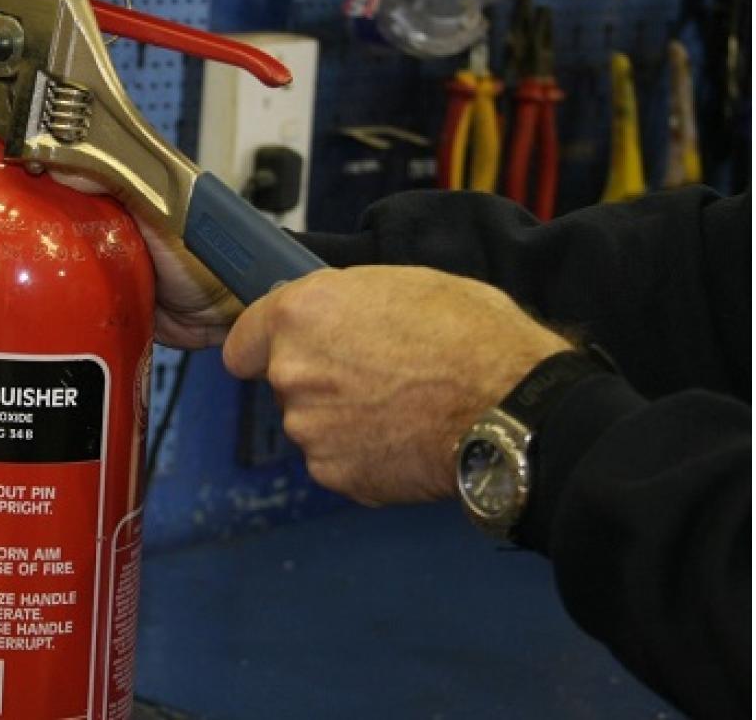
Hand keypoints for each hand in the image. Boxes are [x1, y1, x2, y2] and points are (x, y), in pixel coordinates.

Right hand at [0, 121, 242, 348]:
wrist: (235, 310)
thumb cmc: (212, 249)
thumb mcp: (158, 203)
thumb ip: (111, 177)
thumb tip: (47, 152)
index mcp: (92, 164)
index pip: (11, 142)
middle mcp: (74, 198)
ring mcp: (70, 245)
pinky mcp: (73, 290)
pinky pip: (18, 284)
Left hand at [223, 266, 570, 505]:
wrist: (513, 408)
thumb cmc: (471, 336)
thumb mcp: (403, 283)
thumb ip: (343, 301)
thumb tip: (325, 313)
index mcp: (301, 315)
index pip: (242, 340)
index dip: (264, 345)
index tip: (280, 351)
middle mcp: (292, 372)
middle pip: (283, 381)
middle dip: (318, 379)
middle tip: (374, 373)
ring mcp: (311, 429)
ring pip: (312, 423)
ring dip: (341, 419)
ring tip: (399, 406)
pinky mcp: (335, 473)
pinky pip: (337, 460)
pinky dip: (363, 454)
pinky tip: (404, 437)